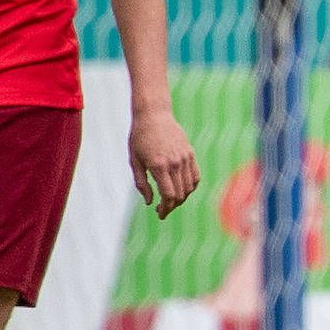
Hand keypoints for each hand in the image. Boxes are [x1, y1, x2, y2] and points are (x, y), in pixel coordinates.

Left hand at [127, 103, 200, 218]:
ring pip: (190, 187)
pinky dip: (191, 187)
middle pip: (180, 194)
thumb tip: (150, 202)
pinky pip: (195, 176)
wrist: (153, 115)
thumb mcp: (134, 161)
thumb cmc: (139, 138)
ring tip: (171, 201)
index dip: (166, 208)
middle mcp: (175, 163)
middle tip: (163, 210)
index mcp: (159, 166)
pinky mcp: (190, 153)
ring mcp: (185, 158)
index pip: (169, 195)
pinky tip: (182, 189)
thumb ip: (142, 184)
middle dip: (172, 206)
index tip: (160, 214)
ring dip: (182, 198)